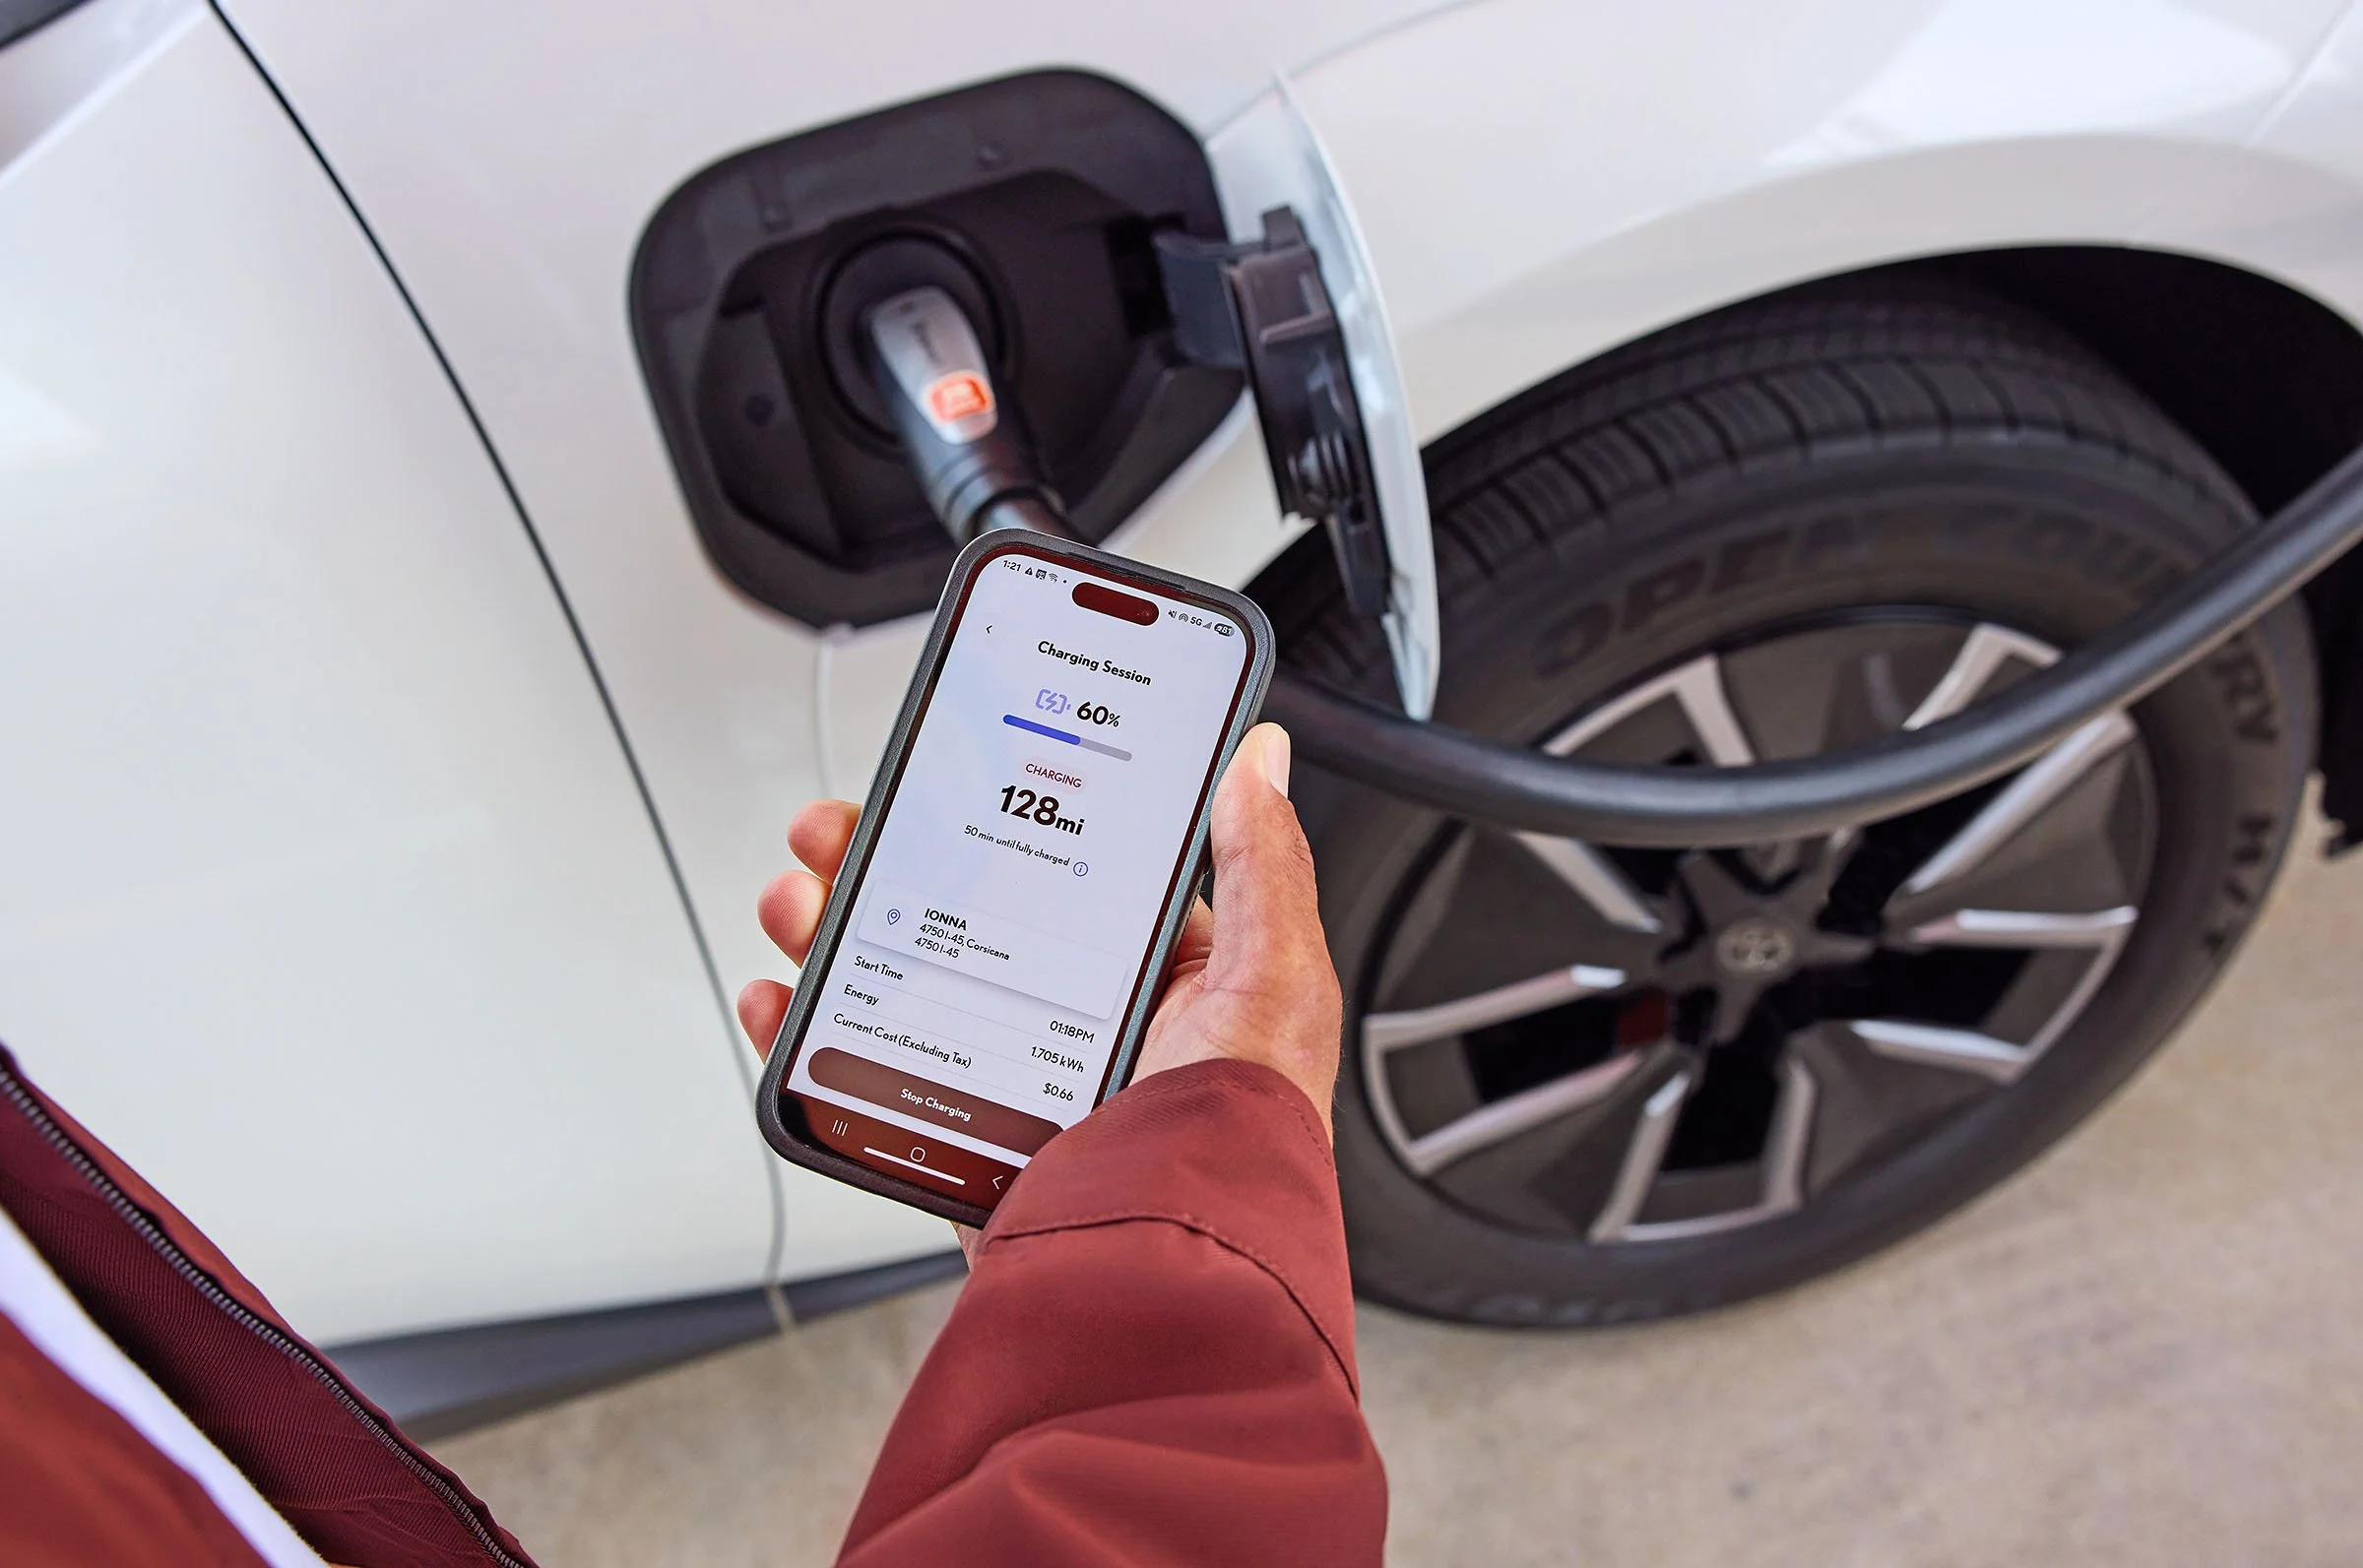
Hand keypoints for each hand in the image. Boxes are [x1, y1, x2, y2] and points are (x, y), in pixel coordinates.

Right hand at [736, 722, 1340, 1254]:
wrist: (1168, 1282)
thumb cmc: (1242, 1148)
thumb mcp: (1273, 984)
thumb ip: (1262, 867)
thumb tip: (1259, 761)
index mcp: (1157, 977)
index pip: (1058, 865)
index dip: (993, 811)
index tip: (937, 772)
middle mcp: (1077, 1023)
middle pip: (956, 910)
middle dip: (880, 858)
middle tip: (830, 834)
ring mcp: (1006, 1083)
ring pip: (896, 980)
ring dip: (828, 927)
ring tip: (795, 902)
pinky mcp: (952, 1143)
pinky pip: (861, 1078)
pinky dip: (803, 1034)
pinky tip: (779, 1000)